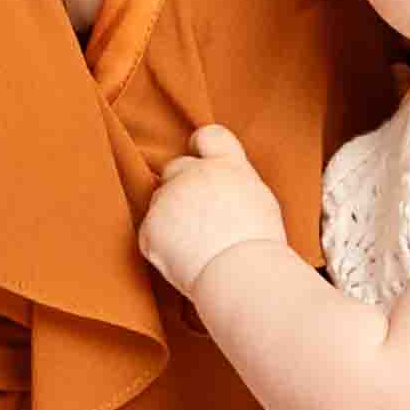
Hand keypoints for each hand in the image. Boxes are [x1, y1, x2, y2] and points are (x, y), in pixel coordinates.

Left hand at [136, 124, 289, 298]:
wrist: (240, 273)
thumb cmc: (259, 246)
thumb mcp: (258, 199)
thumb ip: (235, 183)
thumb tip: (224, 188)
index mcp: (227, 164)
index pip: (208, 136)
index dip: (201, 148)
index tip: (201, 161)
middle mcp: (193, 173)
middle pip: (176, 168)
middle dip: (183, 187)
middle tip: (199, 218)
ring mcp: (168, 198)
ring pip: (162, 202)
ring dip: (172, 217)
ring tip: (197, 246)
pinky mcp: (149, 226)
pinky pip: (151, 232)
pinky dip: (161, 245)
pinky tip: (184, 259)